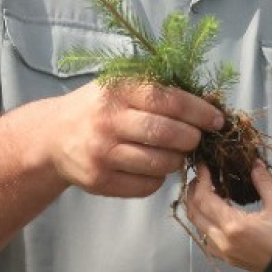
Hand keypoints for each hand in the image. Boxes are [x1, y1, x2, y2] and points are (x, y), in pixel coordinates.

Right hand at [34, 80, 223, 197]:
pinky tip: (153, 167)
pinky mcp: (99, 180)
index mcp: (117, 91)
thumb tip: (209, 105)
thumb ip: (158, 91)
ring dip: (177, 160)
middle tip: (196, 139)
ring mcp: (101, 153)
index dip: (198, 111)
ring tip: (176, 153)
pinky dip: (159, 178)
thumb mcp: (121, 86)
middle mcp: (107, 121)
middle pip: (166, 133)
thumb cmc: (100, 108)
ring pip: (159, 163)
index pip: (168, 100)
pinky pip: (146, 185)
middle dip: (191, 138)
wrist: (54, 137)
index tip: (216, 120)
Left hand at [184, 161, 271, 271]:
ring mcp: (224, 253)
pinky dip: (206, 223)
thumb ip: (263, 181)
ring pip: (198, 228)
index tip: (203, 165)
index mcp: (233, 226)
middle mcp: (222, 241)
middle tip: (202, 176)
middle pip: (194, 213)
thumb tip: (254, 163)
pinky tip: (217, 213)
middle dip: (194, 192)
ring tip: (209, 192)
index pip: (204, 199)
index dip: (201, 180)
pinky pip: (207, 239)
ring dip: (198, 208)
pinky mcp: (229, 259)